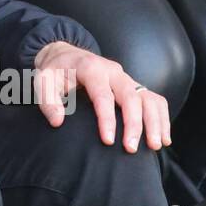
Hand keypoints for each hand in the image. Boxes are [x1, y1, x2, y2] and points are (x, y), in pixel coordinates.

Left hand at [32, 42, 171, 152]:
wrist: (66, 56)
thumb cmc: (55, 72)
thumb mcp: (42, 81)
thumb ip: (47, 100)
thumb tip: (57, 121)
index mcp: (91, 68)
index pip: (103, 95)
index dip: (107, 119)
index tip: (108, 141)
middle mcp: (113, 71)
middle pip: (131, 96)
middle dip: (134, 124)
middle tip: (131, 148)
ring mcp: (126, 78)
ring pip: (148, 97)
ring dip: (154, 122)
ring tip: (155, 145)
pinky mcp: (133, 86)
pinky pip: (155, 99)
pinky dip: (162, 117)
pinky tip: (163, 138)